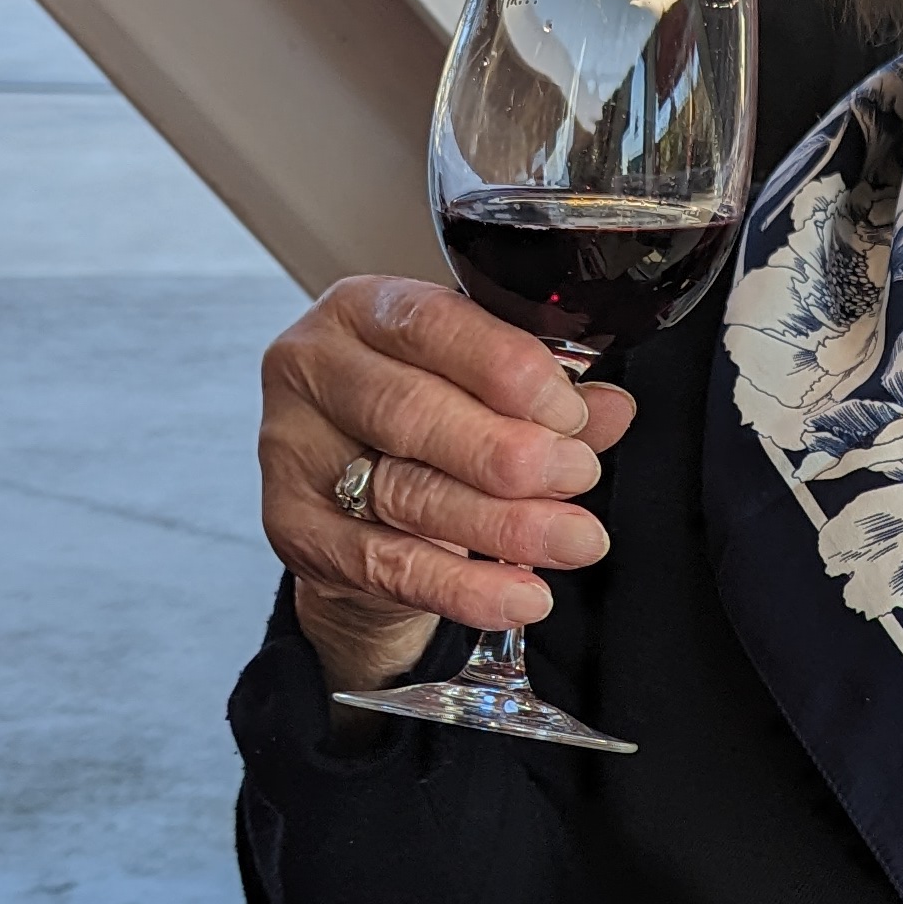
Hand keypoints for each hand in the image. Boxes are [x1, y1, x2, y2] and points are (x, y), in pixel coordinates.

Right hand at [260, 277, 635, 693]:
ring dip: (502, 523)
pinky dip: (464, 587)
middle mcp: (315, 369)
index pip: (431, 324)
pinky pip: (386, 565)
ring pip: (404, 491)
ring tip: (573, 539)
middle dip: (507, 452)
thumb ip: (546, 396)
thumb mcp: (484, 391)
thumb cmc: (424, 426)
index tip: (570, 412)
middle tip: (576, 477)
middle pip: (411, 412)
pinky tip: (521, 594)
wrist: (357, 508)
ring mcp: (293, 450)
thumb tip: (609, 409)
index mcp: (364, 309)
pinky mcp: (292, 529)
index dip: (507, 369)